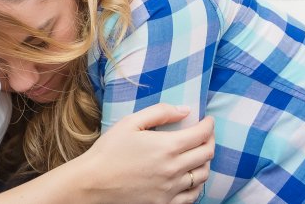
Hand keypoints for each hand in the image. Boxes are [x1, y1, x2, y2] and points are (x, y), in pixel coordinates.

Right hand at [77, 104, 214, 203]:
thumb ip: (160, 112)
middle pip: (206, 154)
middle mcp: (173, 169)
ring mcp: (170, 189)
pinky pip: (192, 196)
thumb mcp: (131, 122)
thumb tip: (185, 110)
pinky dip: (197, 185)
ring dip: (205, 162)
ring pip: (203, 176)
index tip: (208, 120)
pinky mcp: (164, 203)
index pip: (201, 134)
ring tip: (200, 154)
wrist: (93, 183)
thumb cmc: (109, 150)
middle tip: (206, 134)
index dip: (208, 125)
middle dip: (210, 140)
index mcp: (166, 147)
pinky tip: (191, 178)